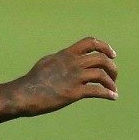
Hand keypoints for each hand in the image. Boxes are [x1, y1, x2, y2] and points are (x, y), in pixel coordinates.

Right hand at [4, 37, 118, 115]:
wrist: (24, 94)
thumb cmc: (33, 79)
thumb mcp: (48, 61)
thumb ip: (61, 58)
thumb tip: (66, 56)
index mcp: (66, 54)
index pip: (90, 43)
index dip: (105, 47)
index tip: (112, 55)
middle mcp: (73, 63)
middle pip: (101, 59)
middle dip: (112, 67)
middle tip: (114, 76)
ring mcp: (74, 77)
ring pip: (102, 75)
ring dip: (111, 82)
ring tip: (113, 89)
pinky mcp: (73, 92)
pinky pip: (97, 91)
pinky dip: (108, 93)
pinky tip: (113, 96)